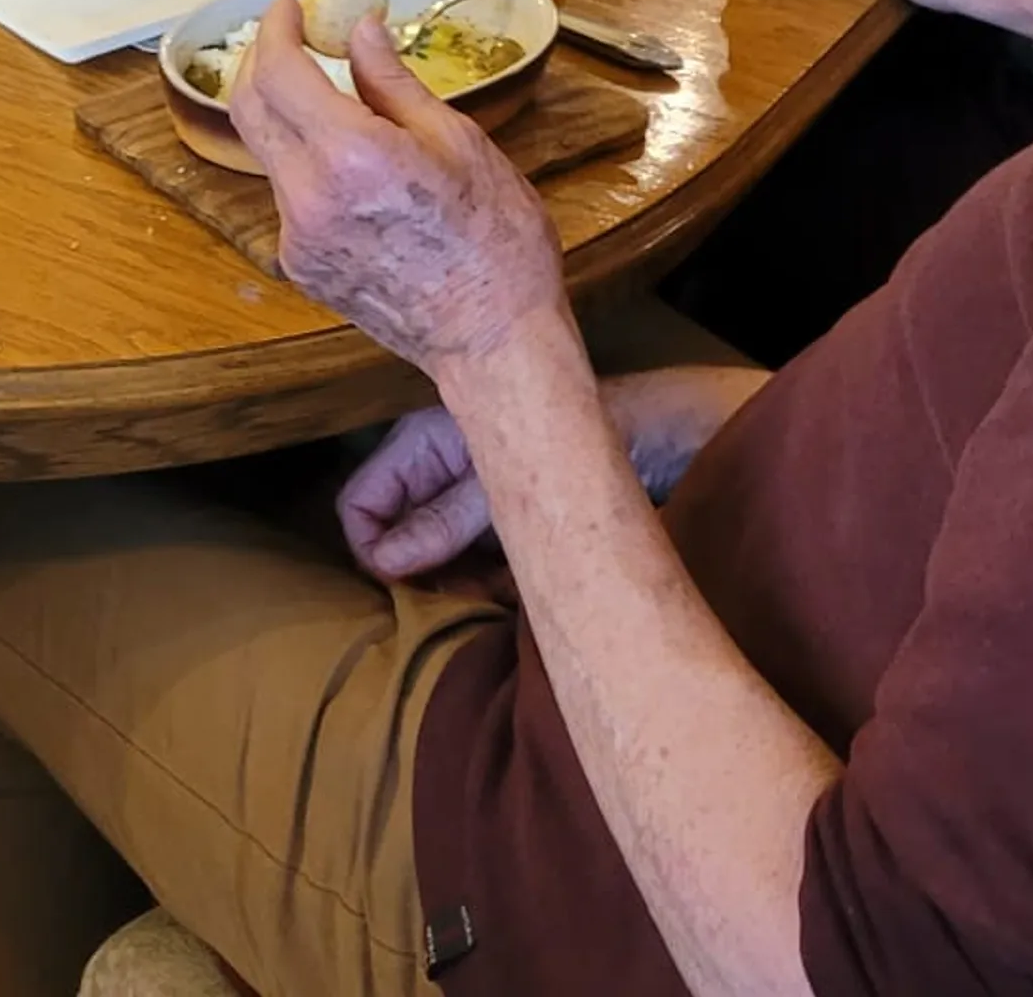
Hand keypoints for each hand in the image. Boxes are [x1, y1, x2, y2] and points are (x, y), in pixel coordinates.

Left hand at [230, 0, 567, 373]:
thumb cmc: (496, 241)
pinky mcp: (301, 267)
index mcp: (350, 156)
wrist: (493, 340)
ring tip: (333, 96)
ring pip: (269, 154)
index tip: (289, 6)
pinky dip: (307, 164)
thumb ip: (392, 81)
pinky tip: (351, 164)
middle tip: (292, 36)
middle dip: (262, 61)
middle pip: (249, 108)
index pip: (278, 72)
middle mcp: (307, 198)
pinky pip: (288, 197)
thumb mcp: (457, 140)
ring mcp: (297, 238)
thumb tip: (360, 29)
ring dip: (288, 114)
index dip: (276, 29)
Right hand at [338, 365, 769, 580]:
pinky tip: (510, 588)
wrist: (669, 436)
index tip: (398, 583)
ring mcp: (479, 490)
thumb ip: (442, 521)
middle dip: (414, 570)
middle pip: (395, 528)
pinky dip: (485, 578)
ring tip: (490, 592)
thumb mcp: (506, 487)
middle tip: (452, 596)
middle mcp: (446, 461)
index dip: (369, 543)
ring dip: (454, 580)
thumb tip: (382, 562)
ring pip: (436, 549)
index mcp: (428, 436)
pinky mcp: (513, 515)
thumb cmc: (588, 441)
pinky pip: (476, 557)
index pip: (362, 494)